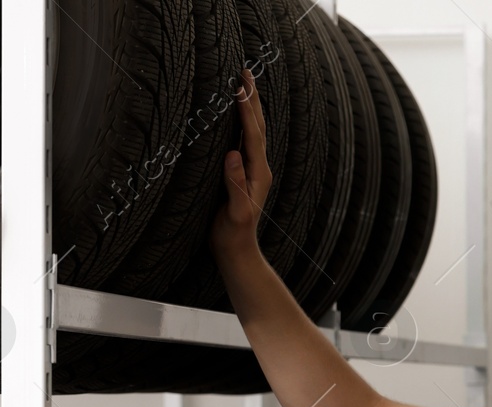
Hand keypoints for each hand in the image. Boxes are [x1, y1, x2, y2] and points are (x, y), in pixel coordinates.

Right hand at [210, 68, 270, 269]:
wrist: (236, 250)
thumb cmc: (233, 233)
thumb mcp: (235, 212)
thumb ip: (235, 185)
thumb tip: (233, 154)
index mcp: (258, 172)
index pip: (253, 134)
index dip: (246, 110)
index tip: (239, 86)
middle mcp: (258, 167)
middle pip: (257, 125)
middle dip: (251, 98)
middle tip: (245, 70)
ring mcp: (251, 169)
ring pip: (251, 130)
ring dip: (248, 106)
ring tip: (242, 83)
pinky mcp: (241, 173)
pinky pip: (242, 140)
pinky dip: (239, 122)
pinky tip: (233, 115)